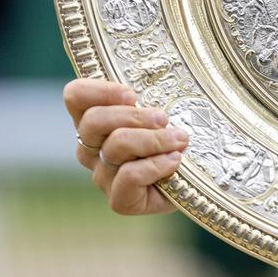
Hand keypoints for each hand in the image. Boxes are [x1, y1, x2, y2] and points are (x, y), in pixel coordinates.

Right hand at [63, 78, 188, 215]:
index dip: (99, 91)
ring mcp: (104, 175)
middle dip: (134, 116)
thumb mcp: (169, 107)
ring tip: (180, 139)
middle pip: (93, 121)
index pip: (76, 96)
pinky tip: (175, 161)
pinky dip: (156, 165)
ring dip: (155, 139)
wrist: (201, 179)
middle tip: (164, 118)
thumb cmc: (179, 137)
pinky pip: (128, 176)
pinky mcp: (120, 200)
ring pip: (116, 147)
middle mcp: (92, 148)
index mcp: (97, 121)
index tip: (132, 94)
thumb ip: (155, 93)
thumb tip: (158, 76)